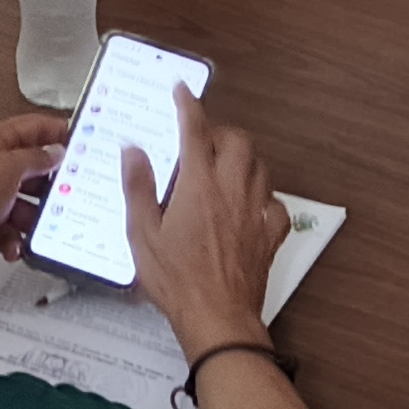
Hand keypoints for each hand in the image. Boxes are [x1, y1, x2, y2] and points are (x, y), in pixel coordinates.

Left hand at [0, 112, 66, 288]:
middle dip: (51, 185)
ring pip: (27, 205)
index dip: (60, 134)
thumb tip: (55, 151)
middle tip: (70, 194)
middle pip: (34, 170)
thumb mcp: (7, 169)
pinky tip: (14, 244)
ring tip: (38, 225)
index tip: (83, 144)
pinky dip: (16, 240)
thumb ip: (36, 158)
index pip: (35, 128)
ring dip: (34, 218)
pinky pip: (13, 231)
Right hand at [122, 88, 288, 357]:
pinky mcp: (269, 237)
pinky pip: (275, 206)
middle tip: (202, 139)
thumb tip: (133, 150)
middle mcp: (232, 191)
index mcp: (198, 185)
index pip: (196, 131)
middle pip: (238, 142)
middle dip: (222, 131)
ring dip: (245, 158)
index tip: (183, 90)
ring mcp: (255, 214)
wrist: (218, 319)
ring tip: (225, 165)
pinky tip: (251, 206)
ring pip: (261, 168)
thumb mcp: (141, 234)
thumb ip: (138, 188)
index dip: (189, 105)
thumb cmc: (176, 279)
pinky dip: (265, 198)